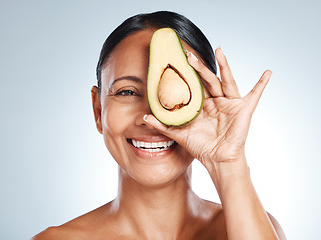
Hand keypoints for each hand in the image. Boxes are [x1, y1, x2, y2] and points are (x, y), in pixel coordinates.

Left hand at [145, 48, 270, 173]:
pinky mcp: (243, 109)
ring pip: (226, 81)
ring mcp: (230, 104)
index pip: (195, 86)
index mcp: (202, 105)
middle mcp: (216, 102)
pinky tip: (268, 72)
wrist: (217, 160)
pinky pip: (255, 95)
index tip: (178, 61)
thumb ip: (163, 124)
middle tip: (188, 54)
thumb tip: (144, 117)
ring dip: (224, 66)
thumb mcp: (180, 133)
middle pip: (208, 80)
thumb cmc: (201, 147)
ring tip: (219, 50)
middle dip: (199, 67)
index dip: (188, 74)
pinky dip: (262, 84)